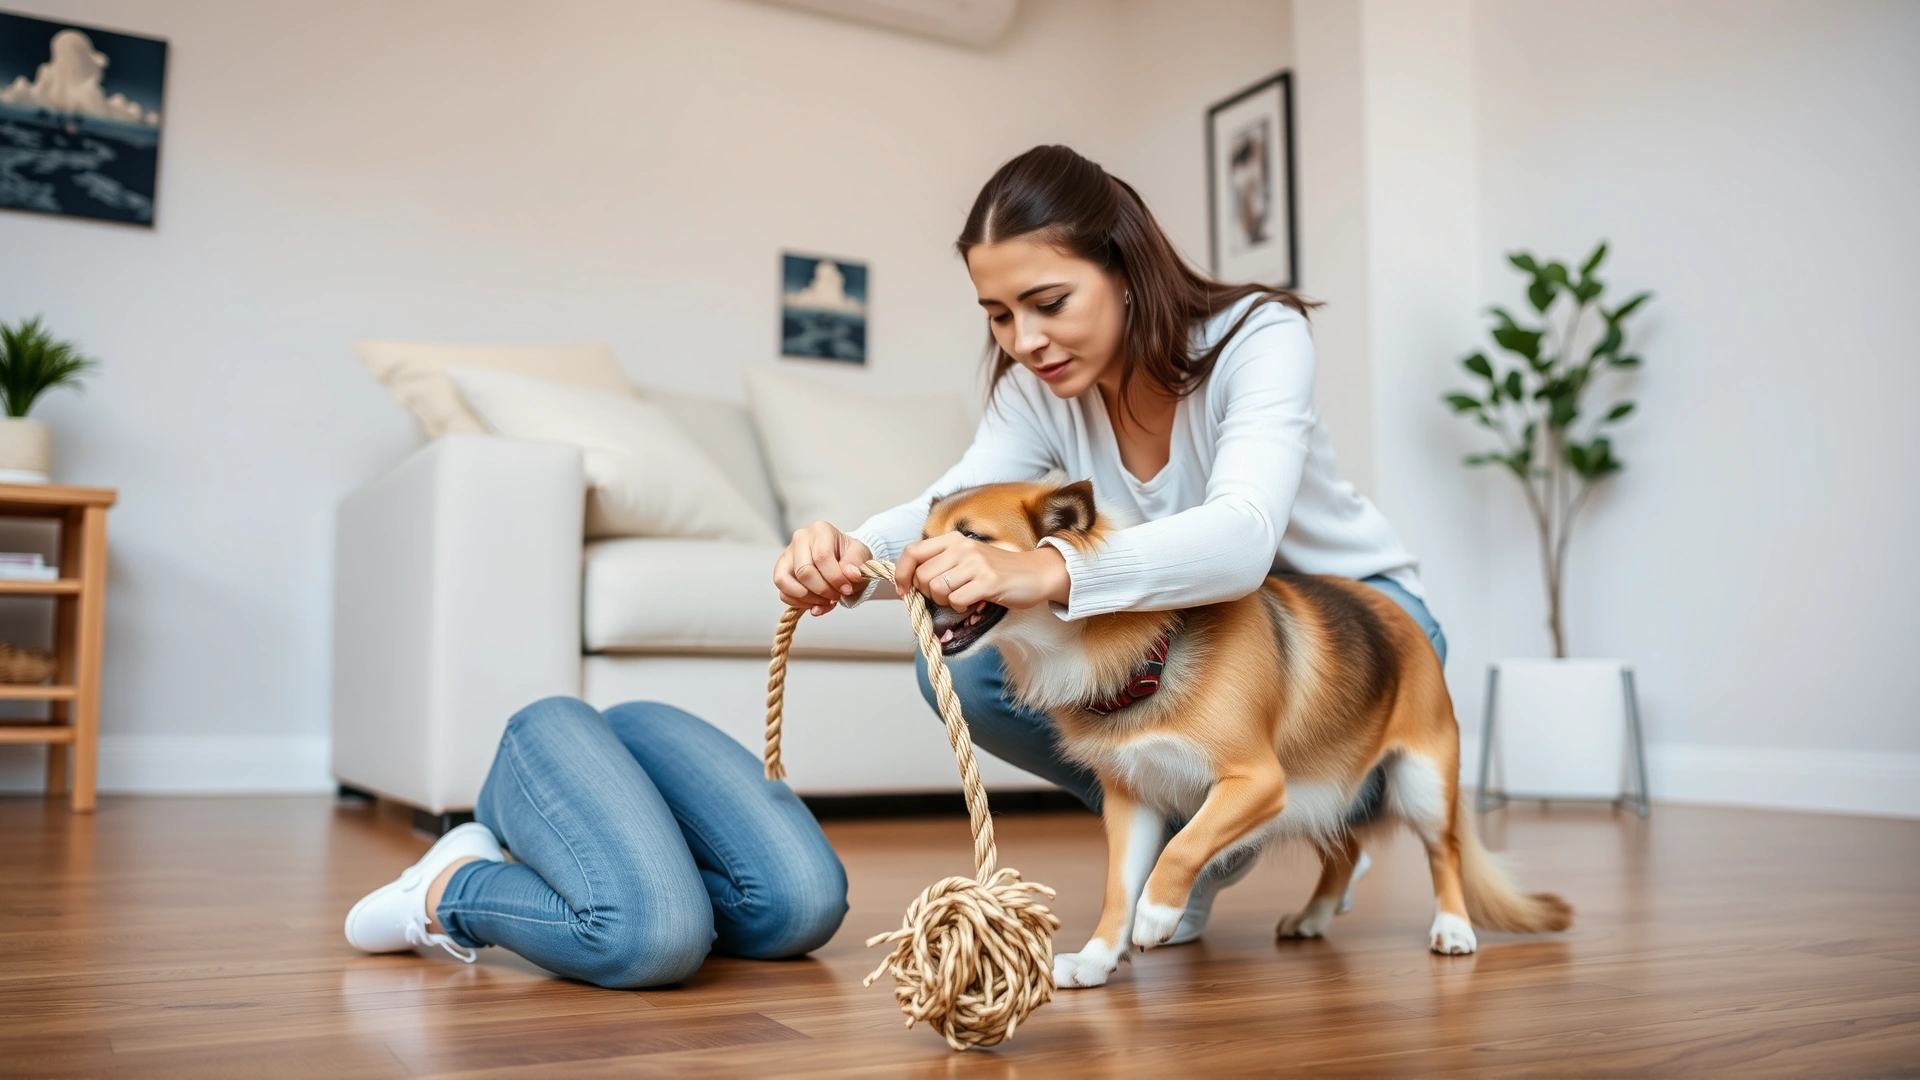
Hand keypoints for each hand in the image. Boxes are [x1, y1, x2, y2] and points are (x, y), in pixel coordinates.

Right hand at [774, 522, 878, 616]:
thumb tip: (851, 575)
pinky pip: (782, 593)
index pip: (822, 557)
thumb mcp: (861, 555)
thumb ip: (857, 563)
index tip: (847, 589)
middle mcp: (800, 539)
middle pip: (804, 572)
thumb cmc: (849, 556)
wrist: (842, 560)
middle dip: (823, 590)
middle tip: (837, 596)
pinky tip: (815, 603)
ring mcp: (787, 555)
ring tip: (825, 601)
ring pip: (785, 581)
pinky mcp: (780, 572)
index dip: (835, 578)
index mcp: (820, 530)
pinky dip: (799, 603)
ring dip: (808, 598)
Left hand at [895, 532, 1070, 611]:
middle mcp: (962, 547)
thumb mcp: (967, 557)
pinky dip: (961, 607)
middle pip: (922, 576)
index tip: (903, 590)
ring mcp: (976, 563)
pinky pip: (957, 600)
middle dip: (927, 593)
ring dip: (945, 601)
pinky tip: (973, 602)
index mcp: (953, 540)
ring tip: (962, 598)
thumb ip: (941, 563)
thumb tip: (909, 582)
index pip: (912, 552)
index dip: (901, 573)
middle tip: (946, 596)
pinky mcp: (988, 581)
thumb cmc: (998, 570)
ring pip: (937, 588)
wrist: (1036, 573)